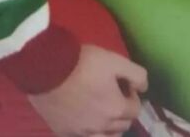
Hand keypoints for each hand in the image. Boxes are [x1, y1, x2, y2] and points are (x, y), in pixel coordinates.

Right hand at [28, 43, 147, 136]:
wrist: (45, 67)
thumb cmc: (82, 62)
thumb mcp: (114, 60)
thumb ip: (136, 74)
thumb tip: (143, 88)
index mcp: (116, 109)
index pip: (135, 109)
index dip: (132, 95)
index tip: (123, 84)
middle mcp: (102, 127)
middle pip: (122, 125)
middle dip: (122, 111)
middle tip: (112, 95)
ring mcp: (82, 132)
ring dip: (108, 128)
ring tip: (101, 112)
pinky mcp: (64, 131)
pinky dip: (88, 131)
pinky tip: (82, 118)